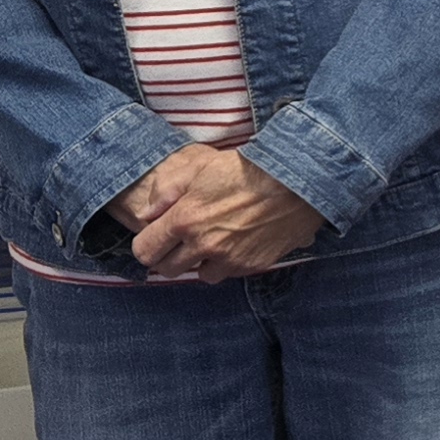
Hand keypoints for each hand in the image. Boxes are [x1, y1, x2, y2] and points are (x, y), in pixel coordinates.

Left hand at [112, 143, 326, 279]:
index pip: (145, 251)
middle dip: (169, 255)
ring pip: (198, 274)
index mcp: (184, 219)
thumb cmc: (246, 168)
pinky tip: (235, 242)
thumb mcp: (199, 165)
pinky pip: (228, 273)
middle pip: (167, 269)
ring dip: (200, 262)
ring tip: (212, 240)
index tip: (157, 235)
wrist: (295, 181)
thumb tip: (145, 214)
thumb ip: (165, 189)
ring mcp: (228, 259)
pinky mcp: (250, 266)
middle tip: (182, 239)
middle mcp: (203, 244)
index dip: (147, 243)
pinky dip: (226, 262)